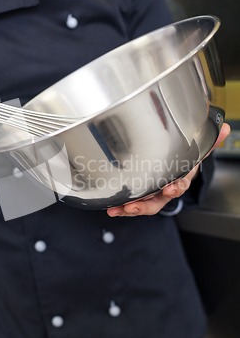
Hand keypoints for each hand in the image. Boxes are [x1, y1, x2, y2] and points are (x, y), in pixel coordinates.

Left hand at [107, 122, 230, 217]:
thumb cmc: (184, 161)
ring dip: (129, 209)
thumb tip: (225, 128)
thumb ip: (208, 142)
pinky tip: (111, 208)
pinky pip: (132, 203)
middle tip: (133, 206)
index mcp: (179, 180)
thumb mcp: (196, 151)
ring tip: (117, 210)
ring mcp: (152, 195)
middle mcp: (165, 191)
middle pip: (156, 202)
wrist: (178, 169)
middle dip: (144, 206)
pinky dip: (121, 207)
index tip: (170, 189)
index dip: (175, 188)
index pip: (179, 186)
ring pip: (142, 205)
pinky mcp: (140, 195)